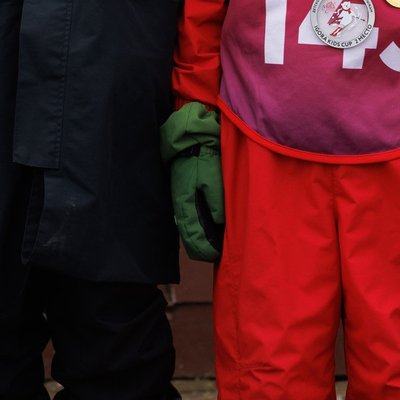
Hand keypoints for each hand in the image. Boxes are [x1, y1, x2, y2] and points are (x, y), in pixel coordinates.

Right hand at [169, 145, 223, 262]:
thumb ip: (216, 204)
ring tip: (214, 247)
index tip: (214, 256)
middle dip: (202, 248)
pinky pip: (190, 218)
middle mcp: (181, 206)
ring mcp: (181, 202)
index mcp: (186, 204)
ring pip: (189, 229)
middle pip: (188, 237)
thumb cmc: (204, 160)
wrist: (192, 143)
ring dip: (200, 239)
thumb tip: (218, 225)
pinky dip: (198, 228)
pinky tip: (209, 231)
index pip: (192, 236)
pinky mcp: (184, 197)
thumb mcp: (214, 181)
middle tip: (215, 256)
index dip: (204, 249)